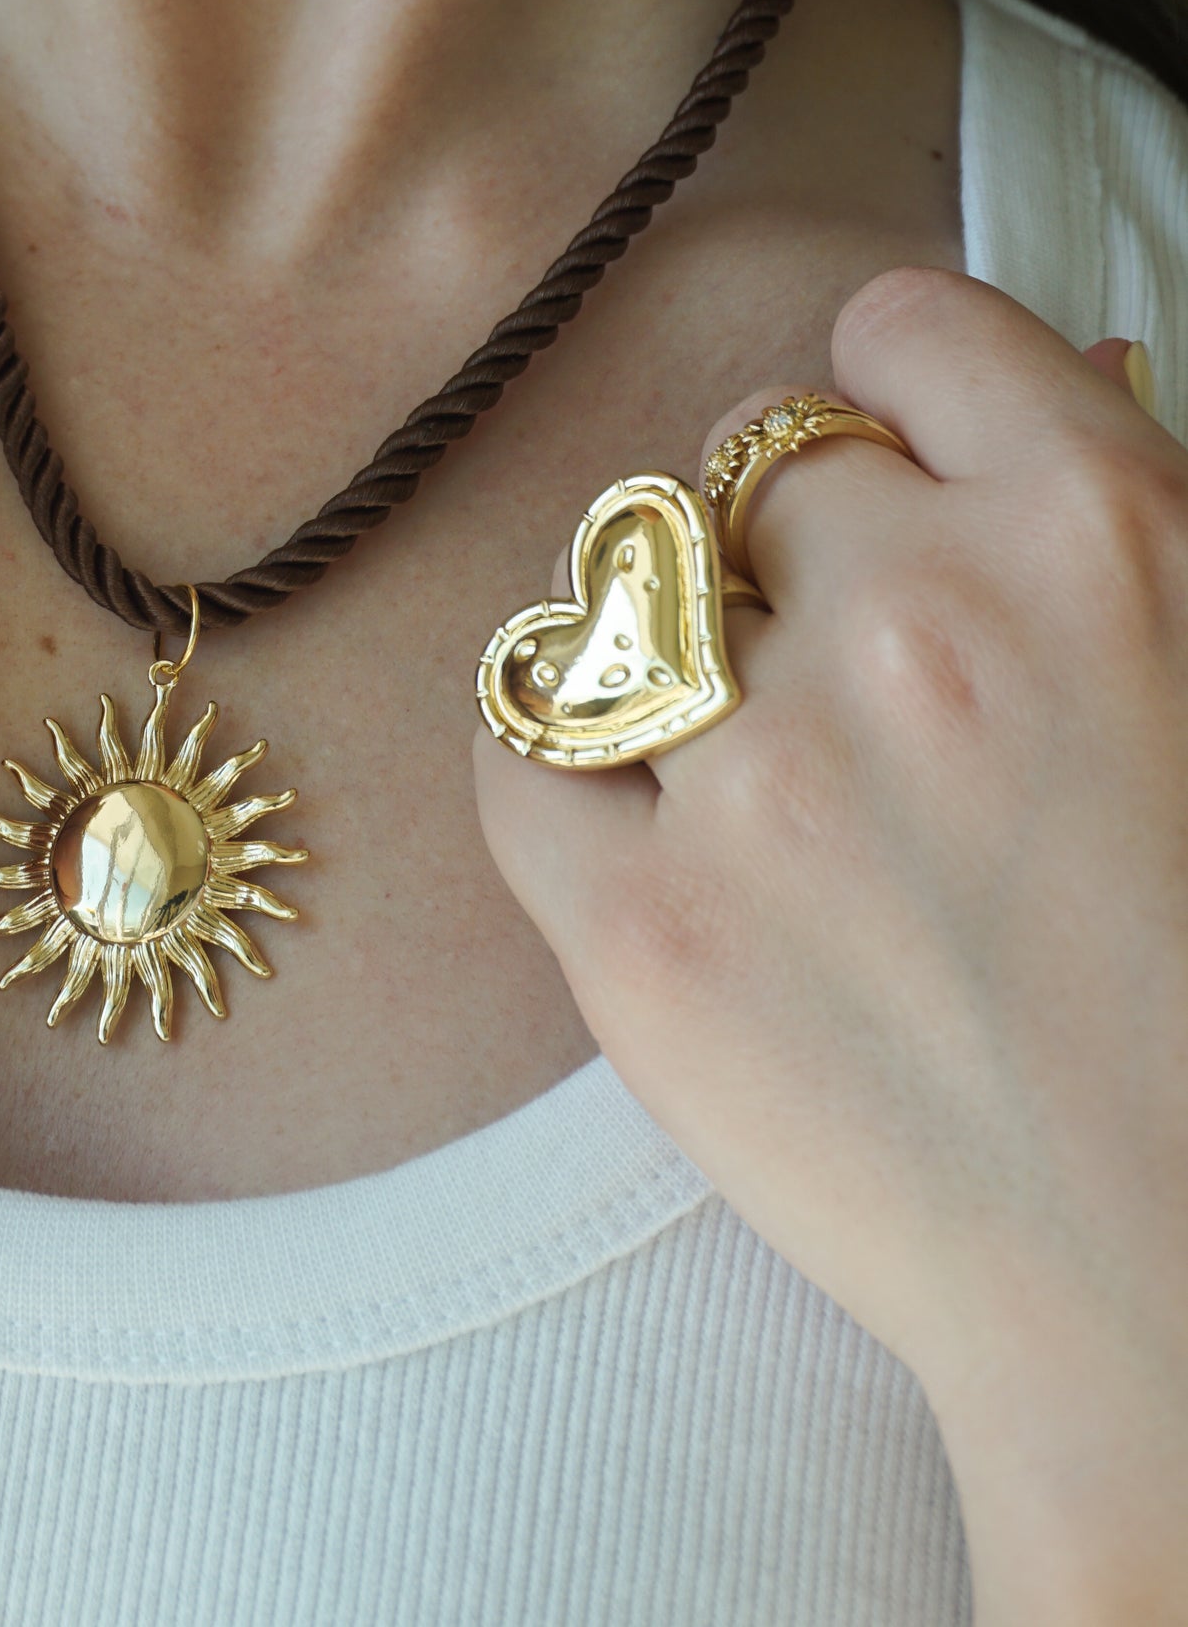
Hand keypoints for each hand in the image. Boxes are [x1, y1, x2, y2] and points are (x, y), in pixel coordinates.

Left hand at [477, 269, 1187, 1624]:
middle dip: (788, 549)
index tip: (883, 455)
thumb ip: (1121, 529)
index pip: (908, 329)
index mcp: (1104, 536)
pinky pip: (512, 749)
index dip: (888, 389)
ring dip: (663, 650)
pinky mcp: (640, 929)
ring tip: (738, 761)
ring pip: (620, 594)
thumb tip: (1051, 377)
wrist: (1181, 1303)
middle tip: (844, 675)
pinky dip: (549, 766)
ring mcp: (768, 773)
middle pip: (755, 464)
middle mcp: (925, 620)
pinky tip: (620, 813)